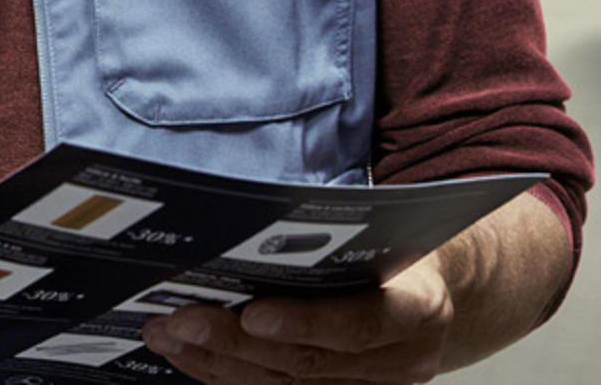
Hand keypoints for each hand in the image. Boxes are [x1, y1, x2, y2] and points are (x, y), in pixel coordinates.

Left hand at [139, 261, 453, 384]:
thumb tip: (251, 230)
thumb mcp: (384, 235)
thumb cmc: (397, 252)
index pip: (359, 325)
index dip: (305, 323)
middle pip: (308, 363)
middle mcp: (401, 361)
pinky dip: (229, 375)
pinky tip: (191, 354)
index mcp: (419, 310)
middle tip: (179, 319)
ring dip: (218, 363)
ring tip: (167, 334)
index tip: (251, 315)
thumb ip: (337, 242)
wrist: (433, 295)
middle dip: (234, 343)